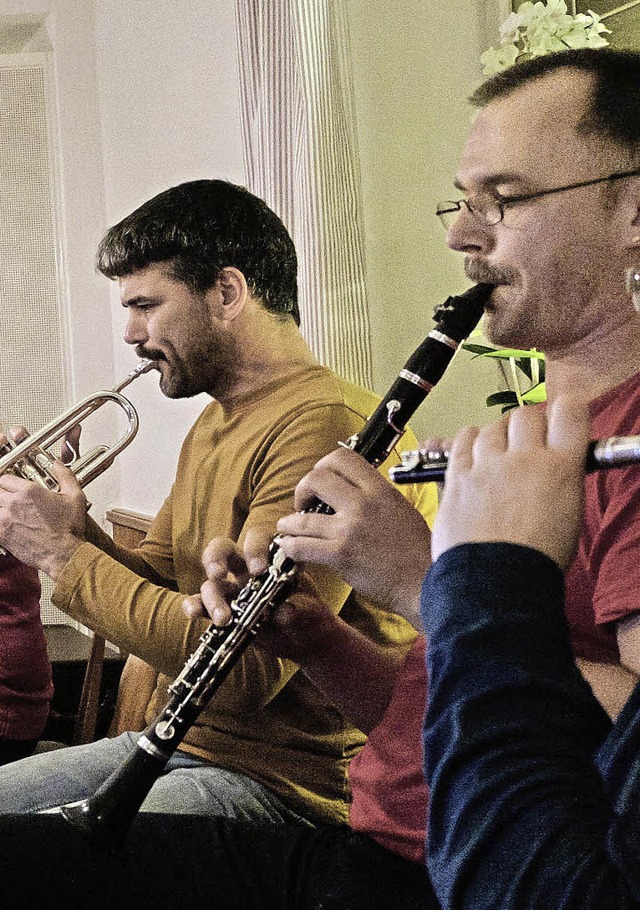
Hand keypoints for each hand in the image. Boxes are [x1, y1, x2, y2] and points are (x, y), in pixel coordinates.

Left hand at [0, 458, 87, 578]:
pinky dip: (0, 522)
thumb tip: (58, 463)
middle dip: (2, 492)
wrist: (64, 554)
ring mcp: (6, 519)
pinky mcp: (2, 535)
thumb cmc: (69, 528)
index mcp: (29, 491)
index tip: (11, 486)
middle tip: (9, 498)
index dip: (8, 481)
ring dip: (0, 506)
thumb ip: (65, 475)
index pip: (6, 478)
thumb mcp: (75, 496)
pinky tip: (6, 524)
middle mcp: (14, 503)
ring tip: (8, 511)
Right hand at [183, 530, 338, 661]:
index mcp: (270, 557)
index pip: (257, 537)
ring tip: (224, 619)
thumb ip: (298, 607)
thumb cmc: (308, 611)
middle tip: (219, 574)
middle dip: (216, 558)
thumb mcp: (308, 608)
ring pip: (211, 583)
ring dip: (213, 598)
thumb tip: (285, 611)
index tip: (258, 569)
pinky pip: (202, 604)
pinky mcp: (223, 609)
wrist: (305, 637)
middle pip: (222, 549)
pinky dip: (194, 606)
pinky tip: (192, 612)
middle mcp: (246, 568)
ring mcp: (232, 589)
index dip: (254, 548)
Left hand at [275, 447, 430, 623]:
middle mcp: (363, 504)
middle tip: (303, 503)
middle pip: (316, 479)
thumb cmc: (417, 552)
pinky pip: (302, 546)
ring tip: (286, 526)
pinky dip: (289, 546)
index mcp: (380, 490)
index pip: (343, 458)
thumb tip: (357, 489)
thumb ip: (378, 497)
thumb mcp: (403, 510)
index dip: (323, 465)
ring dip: (289, 522)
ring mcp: (350, 529)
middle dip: (302, 489)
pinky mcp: (340, 555)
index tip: (320, 478)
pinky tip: (288, 547)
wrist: (423, 584)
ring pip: (303, 517)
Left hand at [431, 396, 589, 568]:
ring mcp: (488, 466)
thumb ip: (560, 480)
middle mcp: (525, 459)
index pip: (570, 412)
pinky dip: (468, 441)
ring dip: (496, 436)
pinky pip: (462, 441)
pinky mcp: (458, 476)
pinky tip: (472, 451)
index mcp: (561, 468)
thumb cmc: (536, 559)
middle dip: (527, 426)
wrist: (496, 584)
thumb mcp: (568, 515)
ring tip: (497, 455)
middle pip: (526, 416)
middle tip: (526, 444)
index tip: (562, 416)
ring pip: (492, 427)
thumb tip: (553, 461)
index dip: (567, 410)